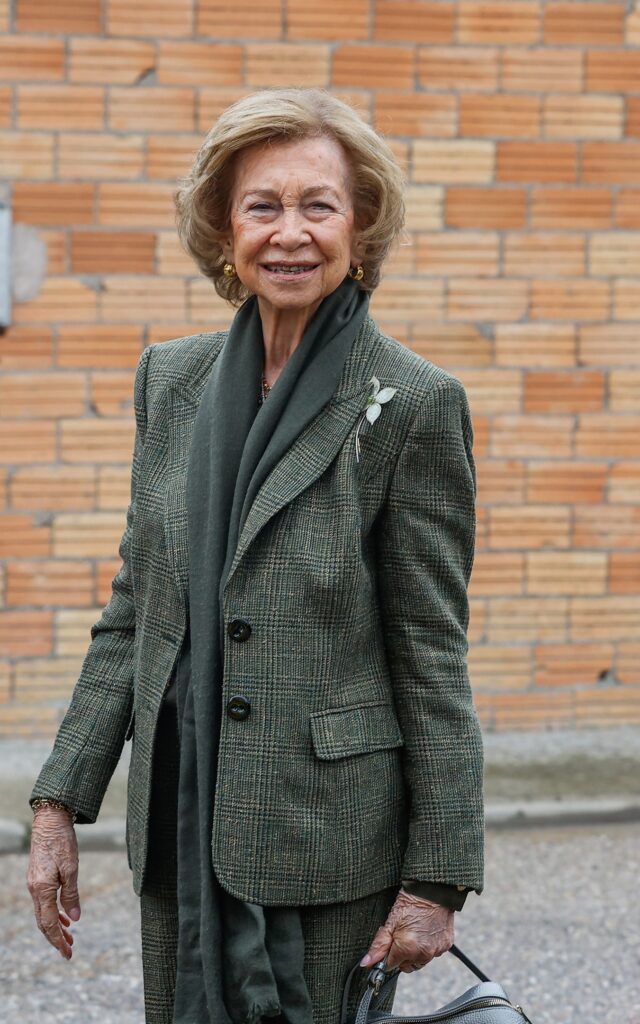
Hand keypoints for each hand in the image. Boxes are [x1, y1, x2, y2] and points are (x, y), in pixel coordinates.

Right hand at [27, 806, 80, 959]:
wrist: (49, 820)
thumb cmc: (62, 841)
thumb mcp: (71, 868)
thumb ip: (72, 894)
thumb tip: (75, 919)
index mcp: (42, 890)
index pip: (49, 924)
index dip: (58, 941)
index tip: (68, 953)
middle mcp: (34, 890)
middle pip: (43, 922)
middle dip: (56, 938)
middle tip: (70, 951)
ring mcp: (34, 884)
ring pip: (43, 913)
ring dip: (56, 926)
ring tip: (70, 936)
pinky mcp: (37, 877)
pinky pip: (44, 902)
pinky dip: (54, 912)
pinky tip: (65, 916)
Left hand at [360, 888, 453, 972]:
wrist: (432, 889)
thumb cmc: (410, 902)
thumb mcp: (390, 921)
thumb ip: (379, 945)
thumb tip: (366, 963)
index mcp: (408, 948)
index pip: (391, 965)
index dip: (387, 954)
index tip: (389, 943)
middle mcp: (423, 953)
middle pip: (406, 966)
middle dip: (401, 955)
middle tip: (401, 935)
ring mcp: (436, 950)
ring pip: (420, 961)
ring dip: (415, 953)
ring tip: (414, 932)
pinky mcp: (446, 945)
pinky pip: (433, 953)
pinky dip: (428, 946)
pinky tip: (425, 931)